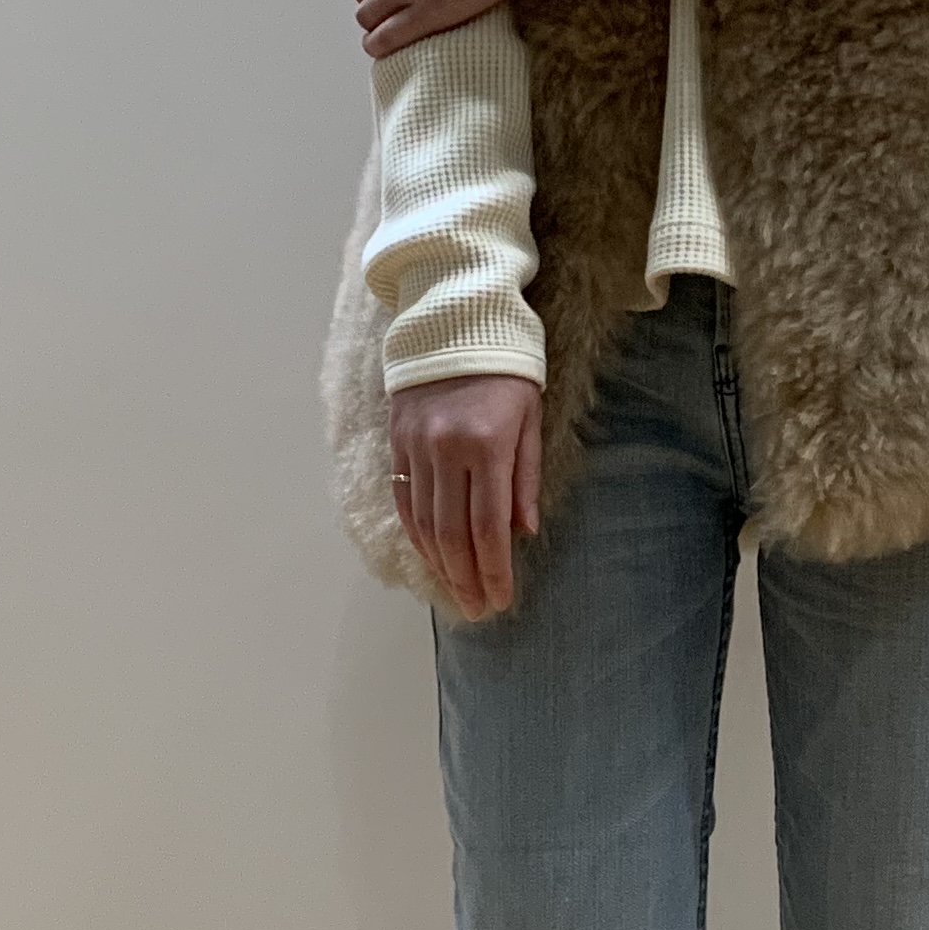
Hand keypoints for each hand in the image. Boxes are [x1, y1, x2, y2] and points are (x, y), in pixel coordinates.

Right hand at [392, 373, 543, 617]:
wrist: (454, 320)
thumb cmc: (507, 368)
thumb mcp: (531, 417)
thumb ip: (525, 477)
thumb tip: (522, 533)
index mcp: (485, 445)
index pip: (488, 527)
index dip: (494, 570)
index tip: (501, 599)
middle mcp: (445, 450)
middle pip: (452, 534)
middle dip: (466, 578)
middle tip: (478, 608)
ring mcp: (415, 448)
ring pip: (423, 523)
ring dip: (440, 565)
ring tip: (456, 591)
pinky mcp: (397, 442)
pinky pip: (404, 500)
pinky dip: (417, 534)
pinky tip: (431, 556)